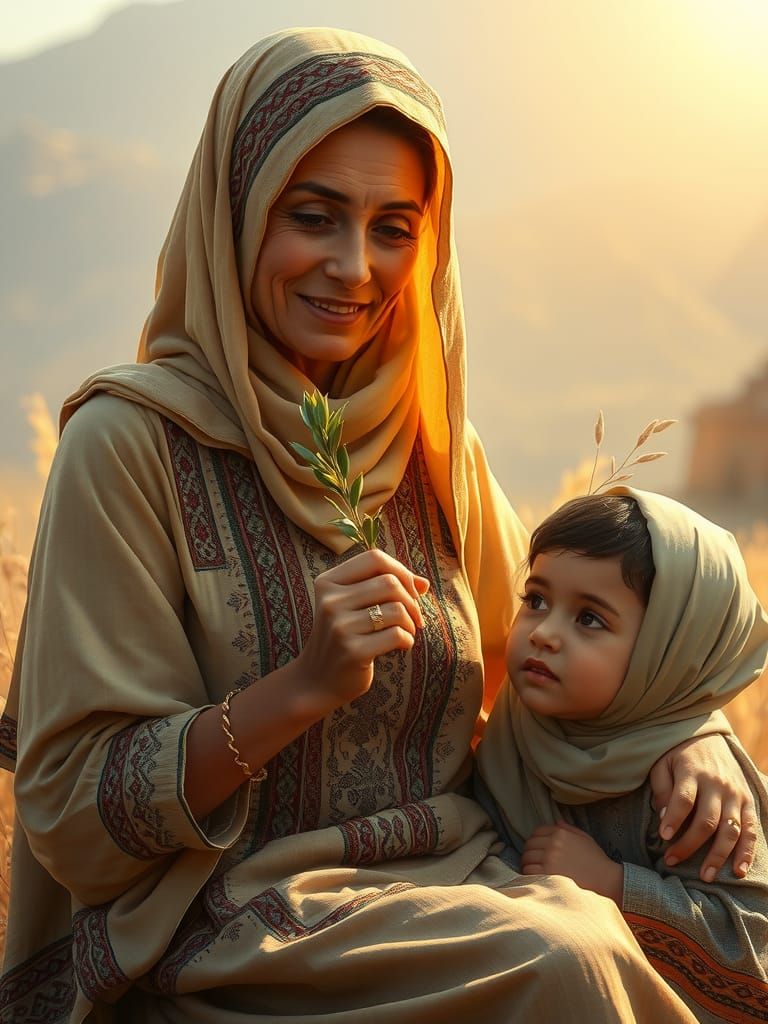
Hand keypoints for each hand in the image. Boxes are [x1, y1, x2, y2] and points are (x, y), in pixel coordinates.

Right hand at [295, 548, 429, 711]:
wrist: (317, 680)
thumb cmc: (344, 637)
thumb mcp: (355, 606)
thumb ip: (386, 588)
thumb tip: (424, 583)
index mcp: (328, 582)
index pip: (374, 558)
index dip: (400, 571)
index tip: (410, 591)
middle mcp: (330, 601)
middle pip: (390, 583)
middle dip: (411, 601)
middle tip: (414, 618)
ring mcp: (339, 626)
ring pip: (397, 609)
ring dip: (411, 623)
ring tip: (406, 633)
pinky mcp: (352, 651)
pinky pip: (397, 635)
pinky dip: (407, 640)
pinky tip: (401, 647)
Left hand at [521, 822, 623, 903]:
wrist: (607, 881)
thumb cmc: (597, 861)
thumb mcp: (585, 839)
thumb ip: (569, 829)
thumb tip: (556, 822)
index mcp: (561, 833)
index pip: (536, 832)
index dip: (535, 841)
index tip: (537, 850)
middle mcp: (553, 843)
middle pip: (529, 845)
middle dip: (530, 853)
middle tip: (534, 863)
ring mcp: (550, 859)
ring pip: (527, 858)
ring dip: (528, 865)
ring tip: (534, 872)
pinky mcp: (548, 874)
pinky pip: (529, 871)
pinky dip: (529, 875)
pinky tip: (536, 879)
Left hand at [649, 734, 756, 881]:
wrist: (707, 735)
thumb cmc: (678, 754)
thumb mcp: (663, 764)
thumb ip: (662, 789)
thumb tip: (664, 819)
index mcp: (693, 771)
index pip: (684, 800)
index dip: (674, 820)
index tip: (663, 837)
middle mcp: (717, 784)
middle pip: (707, 820)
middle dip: (689, 845)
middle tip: (671, 861)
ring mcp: (735, 794)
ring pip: (730, 830)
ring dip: (718, 856)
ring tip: (705, 876)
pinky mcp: (748, 801)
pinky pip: (750, 830)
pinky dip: (746, 852)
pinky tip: (737, 871)